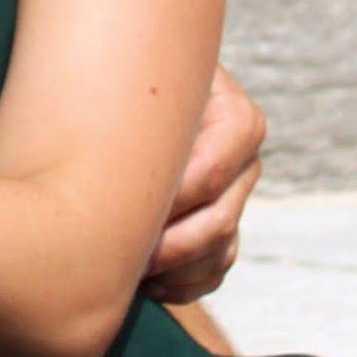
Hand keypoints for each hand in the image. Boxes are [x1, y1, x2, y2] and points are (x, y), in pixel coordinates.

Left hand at [140, 61, 264, 305]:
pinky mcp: (225, 223)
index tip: (120, 212)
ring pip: (219, 252)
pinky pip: (215, 268)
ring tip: (126, 272)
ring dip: (172, 271)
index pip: (210, 174)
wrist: (138, 82)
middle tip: (116, 255)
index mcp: (235, 116)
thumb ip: (135, 103)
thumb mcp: (135, 72)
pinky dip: (182, 284)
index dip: (168, 202)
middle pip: (217, 221)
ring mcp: (238, 194)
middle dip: (166, 246)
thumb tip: (111, 146)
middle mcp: (245, 158)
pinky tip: (145, 283)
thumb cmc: (125, 74)